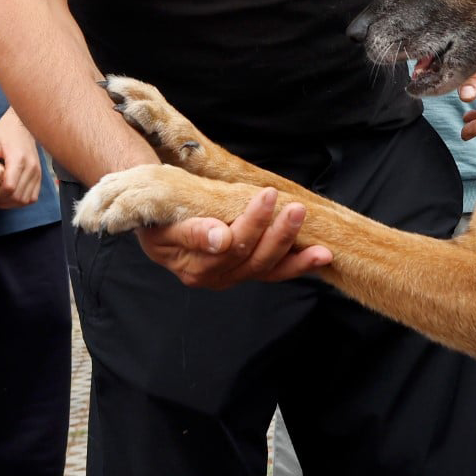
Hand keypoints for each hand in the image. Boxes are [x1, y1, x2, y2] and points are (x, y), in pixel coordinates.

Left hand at [0, 108, 42, 208]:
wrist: (20, 128)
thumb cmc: (2, 135)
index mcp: (18, 159)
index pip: (9, 187)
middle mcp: (31, 168)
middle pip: (17, 196)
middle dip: (2, 201)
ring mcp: (37, 173)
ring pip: (25, 200)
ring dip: (11, 203)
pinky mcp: (39, 177)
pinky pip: (32, 197)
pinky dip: (20, 200)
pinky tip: (9, 195)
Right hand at [136, 186, 330, 289]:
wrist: (154, 222)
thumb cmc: (157, 218)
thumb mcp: (161, 224)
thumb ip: (190, 233)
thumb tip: (219, 238)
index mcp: (193, 266)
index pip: (228, 247)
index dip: (251, 223)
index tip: (266, 198)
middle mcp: (215, 277)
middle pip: (252, 258)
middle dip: (277, 232)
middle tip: (294, 207)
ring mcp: (233, 276)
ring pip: (267, 267)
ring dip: (292, 247)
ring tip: (310, 227)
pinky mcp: (246, 271)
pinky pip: (275, 272)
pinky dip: (298, 264)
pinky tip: (321, 256)